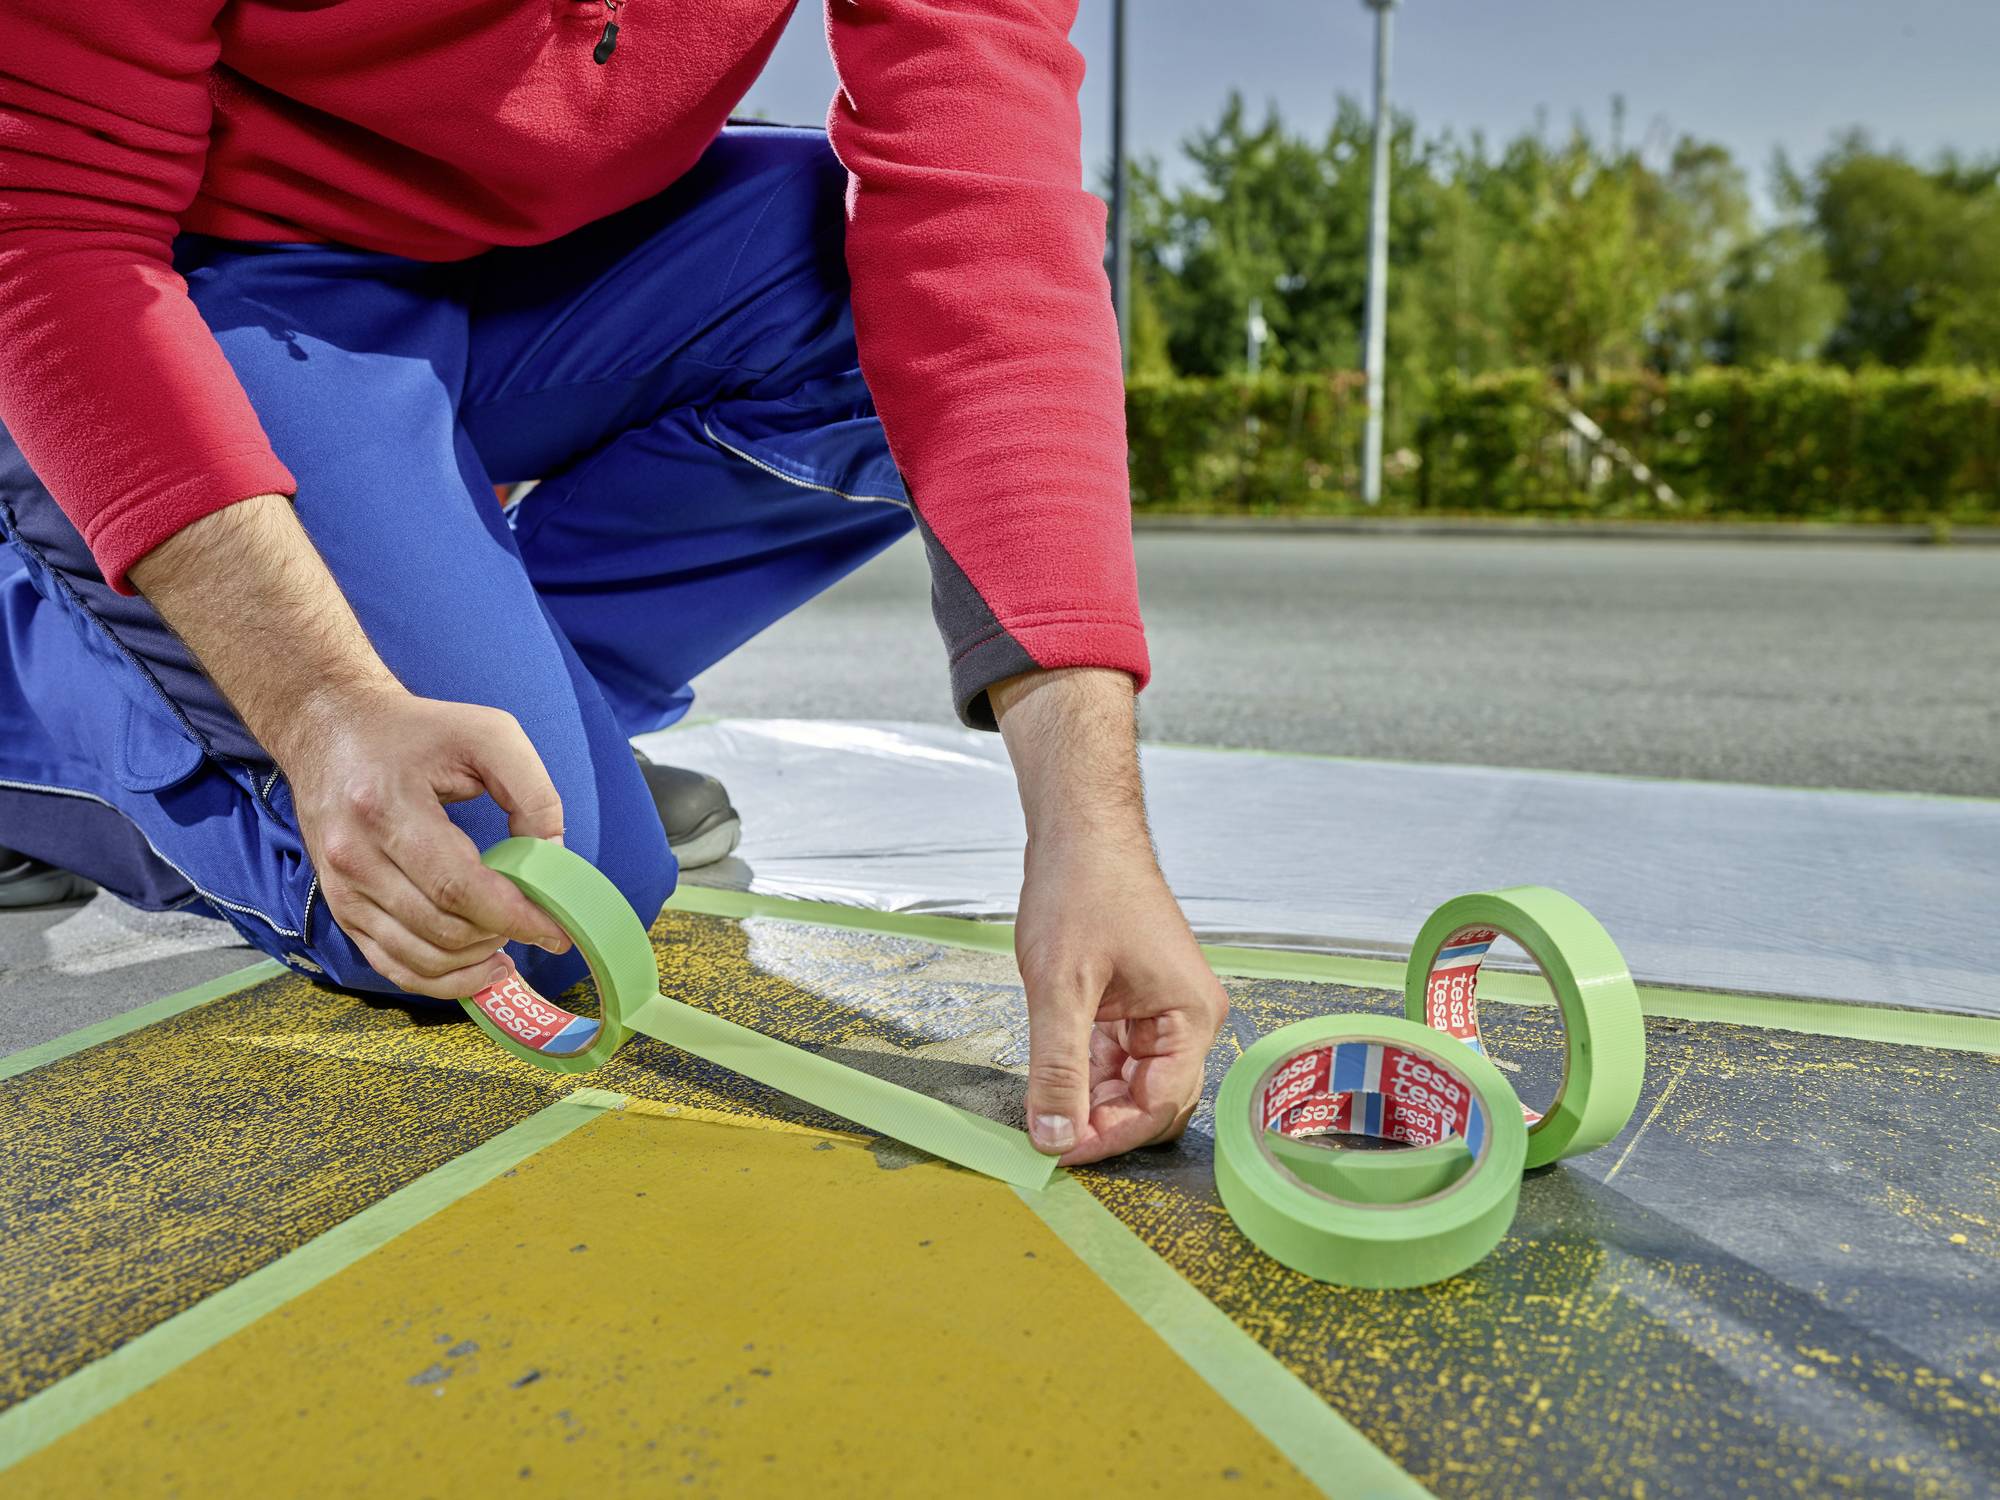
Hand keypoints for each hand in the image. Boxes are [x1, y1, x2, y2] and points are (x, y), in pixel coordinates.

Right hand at [127, 496, 570, 997]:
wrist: (327, 717)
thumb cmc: (419, 724)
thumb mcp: (490, 732)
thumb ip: (533, 790)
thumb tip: (555, 855)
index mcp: (390, 806)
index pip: (463, 884)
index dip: (520, 915)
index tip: (561, 929)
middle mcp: (352, 848)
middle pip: (434, 927)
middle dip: (497, 945)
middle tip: (541, 941)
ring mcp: (335, 876)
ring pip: (402, 952)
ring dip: (463, 970)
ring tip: (508, 960)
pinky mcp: (332, 892)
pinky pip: (375, 954)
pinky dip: (424, 975)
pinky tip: (466, 972)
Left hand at [990, 665, 1227, 1164]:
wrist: (1080, 831)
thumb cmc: (1083, 890)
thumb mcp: (1061, 987)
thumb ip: (1058, 1068)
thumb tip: (1054, 1136)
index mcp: (1190, 1016)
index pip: (1159, 1105)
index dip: (1108, 1136)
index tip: (1058, 1153)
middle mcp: (1188, 1019)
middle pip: (1153, 1102)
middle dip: (1103, 1124)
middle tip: (1048, 1141)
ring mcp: (1163, 1012)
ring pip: (1131, 1084)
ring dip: (1090, 1101)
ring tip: (1042, 1113)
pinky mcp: (1137, 1004)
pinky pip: (1116, 1058)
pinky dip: (1085, 1074)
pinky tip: (1051, 1082)